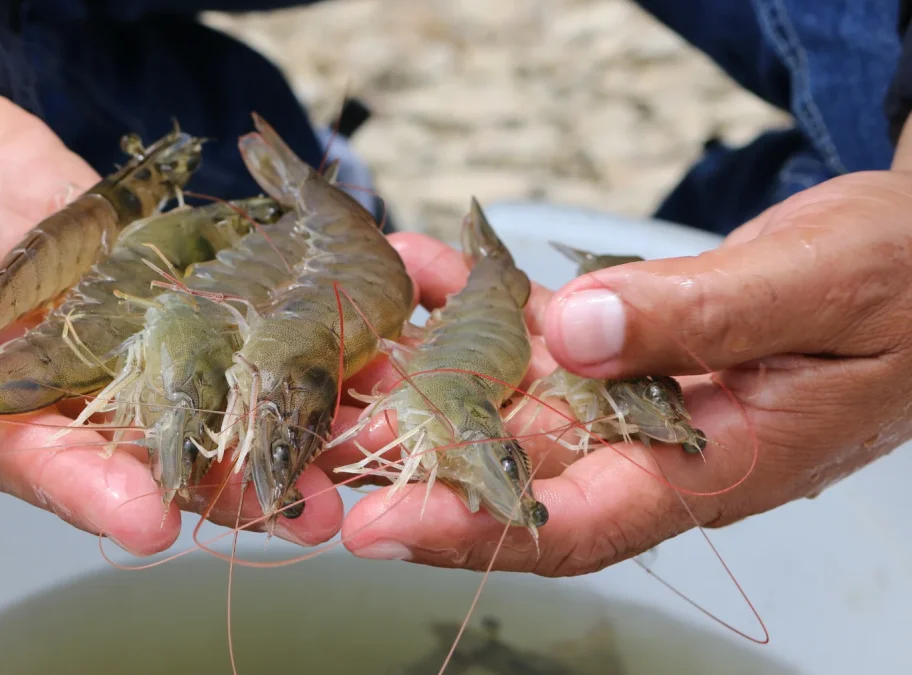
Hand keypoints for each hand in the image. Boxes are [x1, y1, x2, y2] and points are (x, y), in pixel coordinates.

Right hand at [0, 55, 346, 554]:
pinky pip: (230, 315)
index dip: (77, 485)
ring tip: (356, 452)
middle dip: (216, 483)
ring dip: (278, 425)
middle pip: (134, 444)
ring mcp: (108, 331)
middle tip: (300, 513)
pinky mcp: (156, 284)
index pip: (14, 444)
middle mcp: (43, 371)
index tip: (147, 521)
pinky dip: (292, 331)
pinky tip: (361, 341)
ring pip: (200, 393)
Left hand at [332, 172, 911, 575]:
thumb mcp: (820, 291)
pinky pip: (525, 329)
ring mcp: (627, 393)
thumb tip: (583, 333)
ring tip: (332, 352)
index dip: (473, 532)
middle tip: (306, 445)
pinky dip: (470, 298)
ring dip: (418, 377)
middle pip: (510, 472)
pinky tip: (414, 266)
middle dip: (406, 462)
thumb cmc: (901, 283)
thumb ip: (705, 317)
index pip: (575, 525)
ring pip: (503, 401)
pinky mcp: (617, 342)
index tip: (378, 530)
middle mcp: (652, 442)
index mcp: (711, 465)